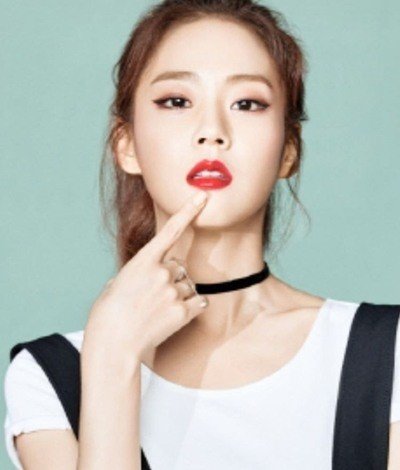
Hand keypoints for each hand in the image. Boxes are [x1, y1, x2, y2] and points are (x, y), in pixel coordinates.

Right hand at [83, 191, 208, 363]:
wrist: (113, 343)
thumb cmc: (108, 313)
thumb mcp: (117, 283)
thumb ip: (139, 273)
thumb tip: (150, 277)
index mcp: (143, 261)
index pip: (171, 230)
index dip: (188, 211)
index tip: (202, 196)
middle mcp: (162, 272)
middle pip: (179, 267)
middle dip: (171, 277)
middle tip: (153, 295)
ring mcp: (174, 292)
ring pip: (189, 285)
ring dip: (179, 294)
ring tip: (158, 310)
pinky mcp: (183, 311)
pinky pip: (199, 302)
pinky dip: (191, 307)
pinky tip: (173, 316)